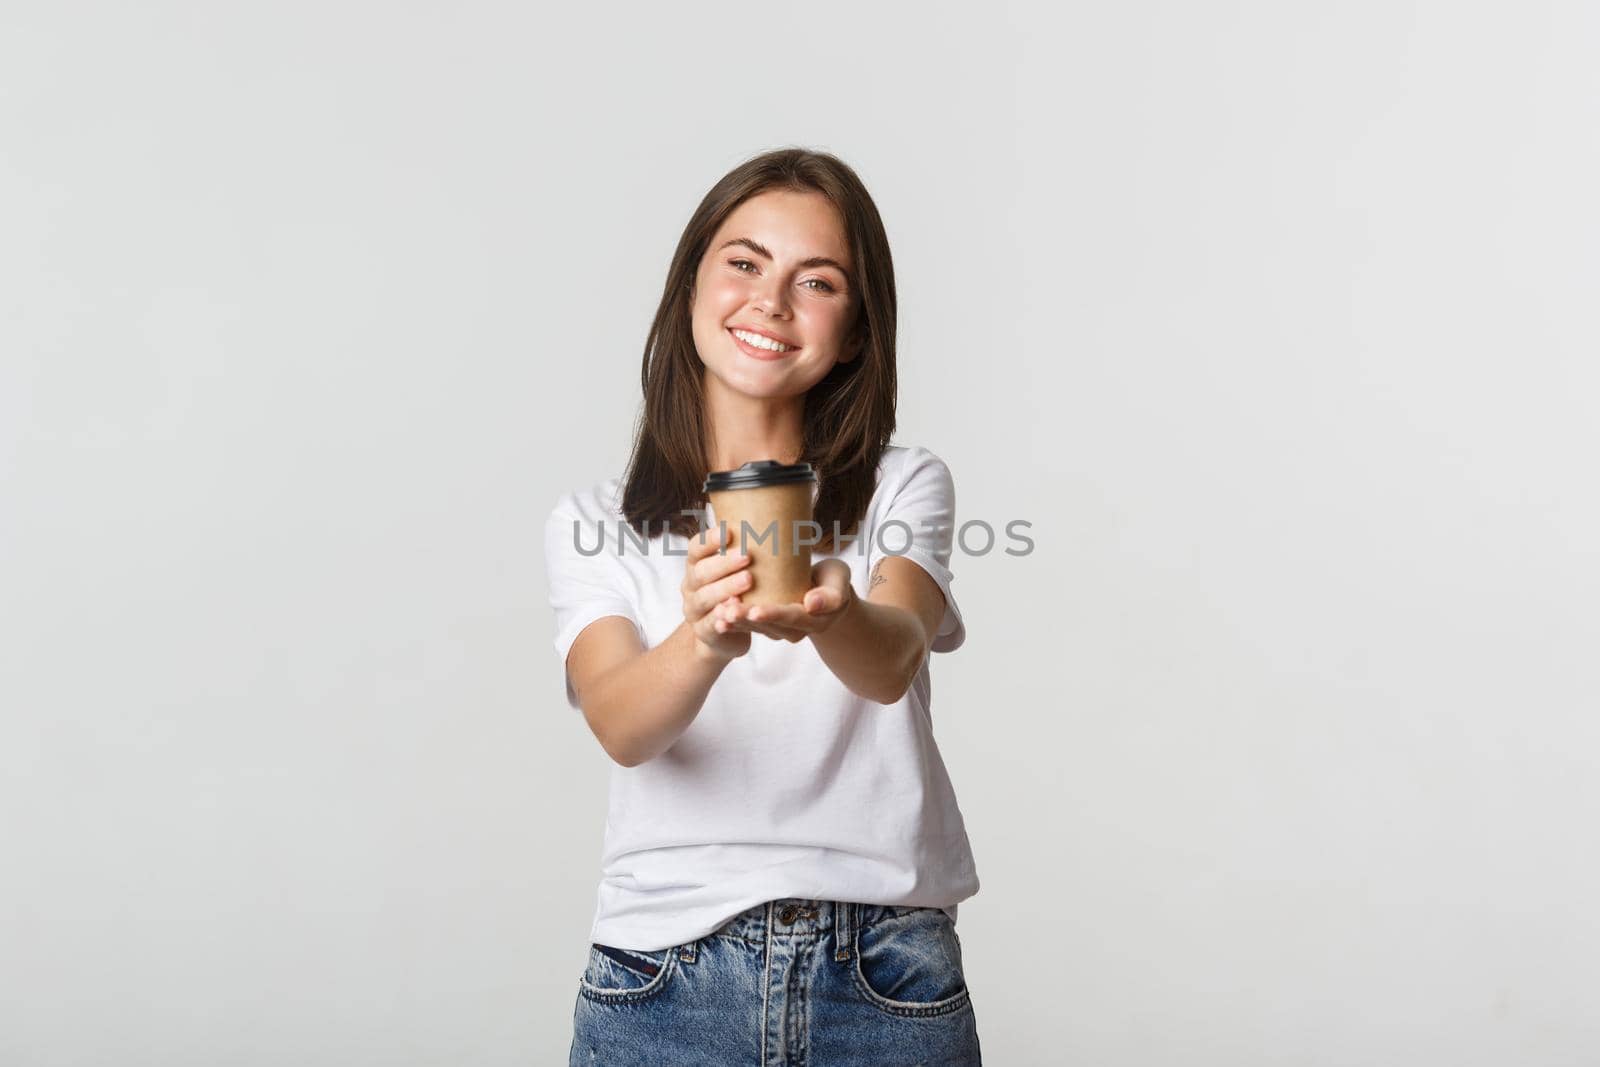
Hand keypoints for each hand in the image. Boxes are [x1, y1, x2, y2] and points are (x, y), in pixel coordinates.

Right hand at [682, 521, 753, 661]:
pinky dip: (721, 618)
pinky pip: (710, 625)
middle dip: (723, 563)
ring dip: (725, 588)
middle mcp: (691, 585)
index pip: (696, 548)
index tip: (729, 530)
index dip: (710, 539)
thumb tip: (781, 517)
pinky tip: (734, 611)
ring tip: (748, 580)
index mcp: (697, 565)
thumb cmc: (737, 592)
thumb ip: (745, 550)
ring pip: (705, 598)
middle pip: (700, 572)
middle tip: (746, 556)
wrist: (725, 633)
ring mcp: (694, 610)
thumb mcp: (736, 570)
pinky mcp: (703, 631)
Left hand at [713, 559, 854, 642]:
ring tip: (717, 612)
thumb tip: (811, 604)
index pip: (791, 618)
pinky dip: (733, 620)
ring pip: (755, 627)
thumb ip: (831, 595)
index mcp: (815, 621)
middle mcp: (796, 631)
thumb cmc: (833, 581)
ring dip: (735, 621)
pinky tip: (717, 615)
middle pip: (769, 625)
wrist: (826, 590)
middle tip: (727, 611)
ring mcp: (780, 631)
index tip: (755, 610)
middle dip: (746, 619)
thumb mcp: (839, 583)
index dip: (773, 614)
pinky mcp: (767, 626)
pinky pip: (749, 624)